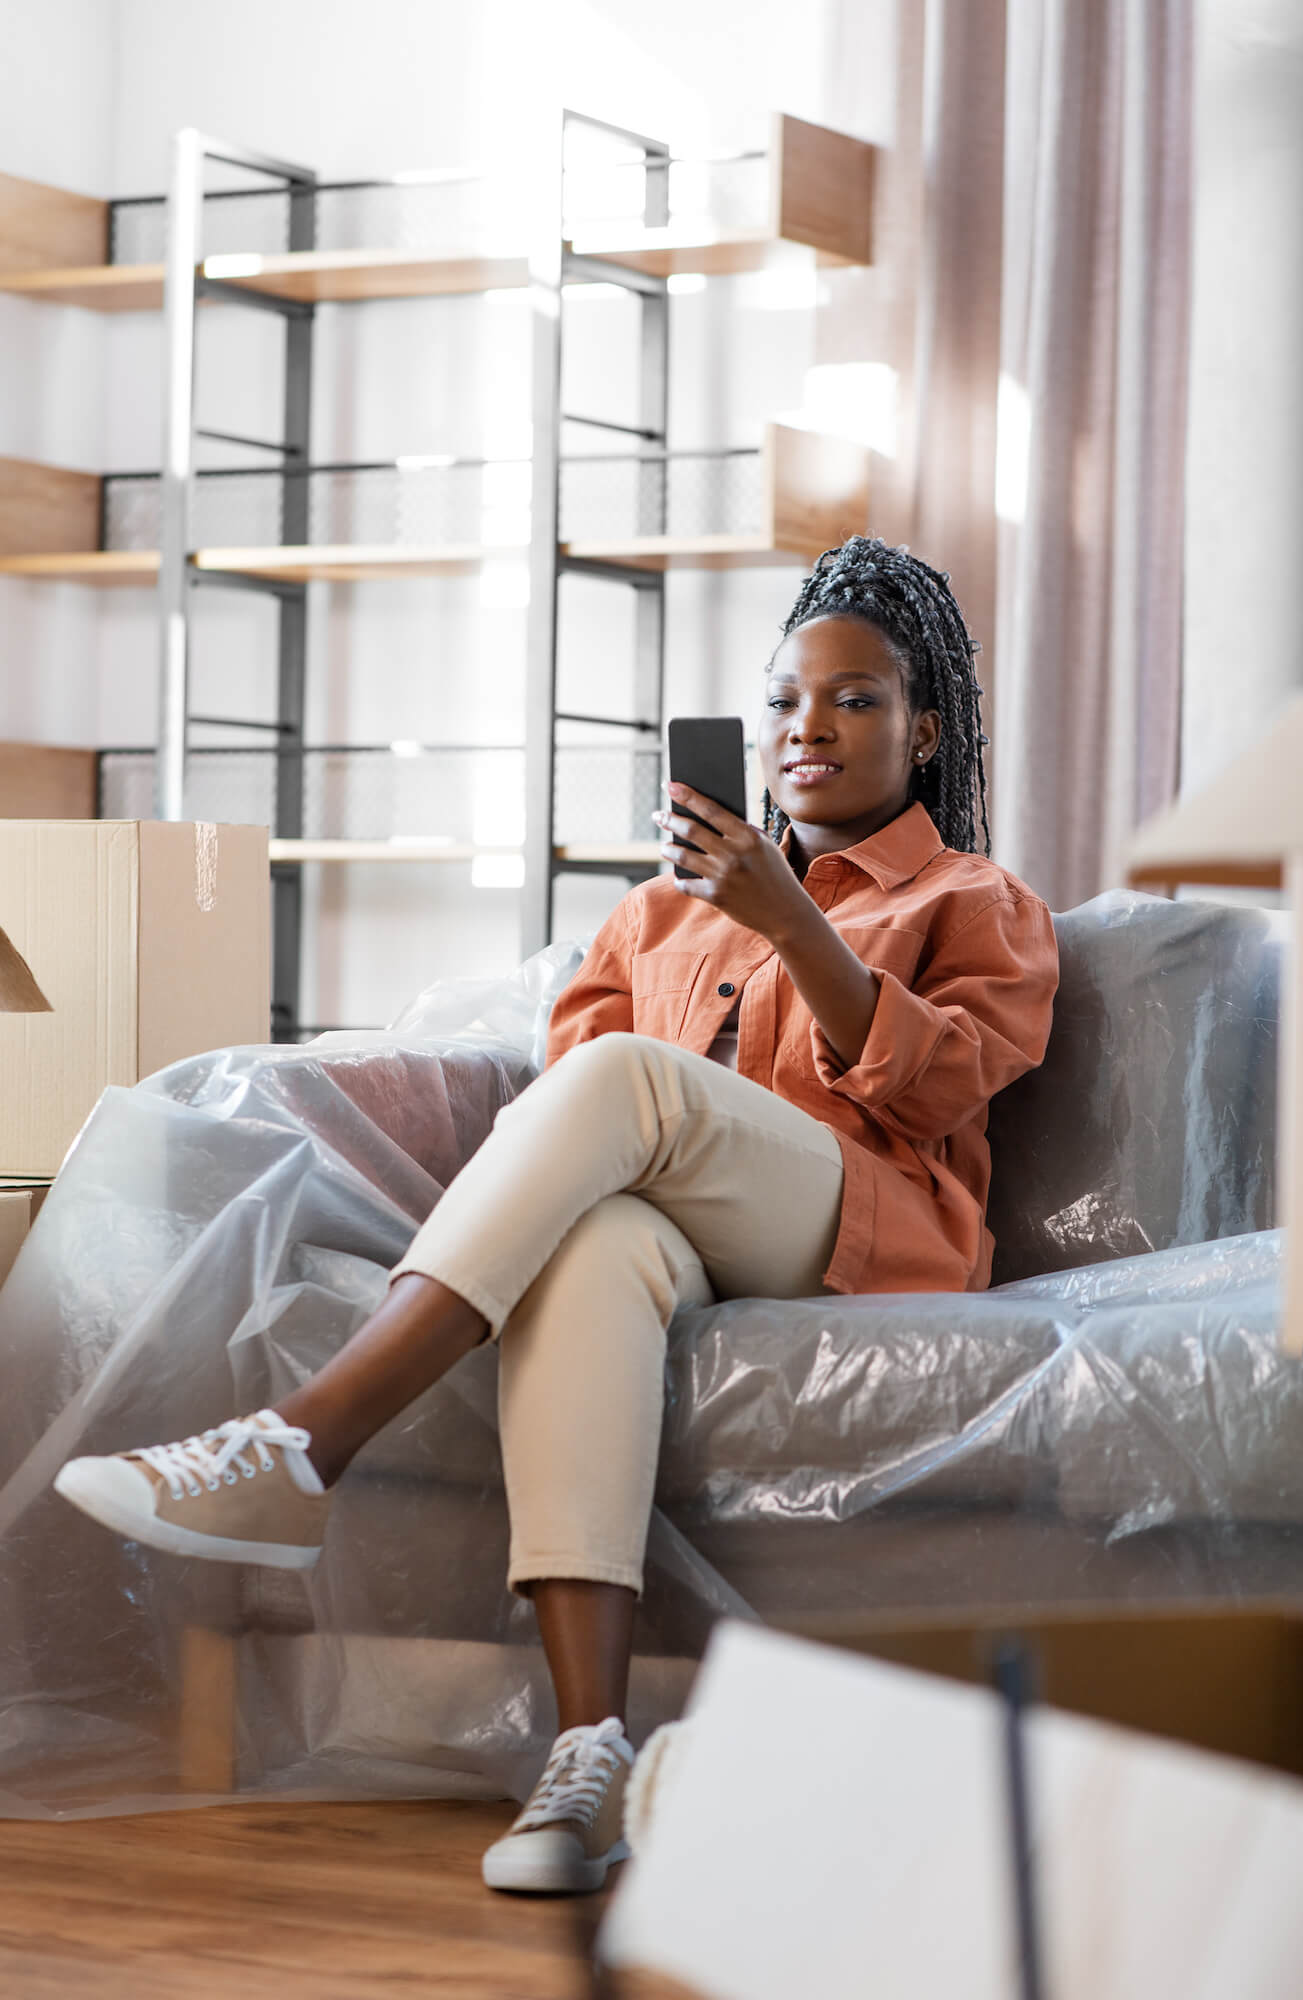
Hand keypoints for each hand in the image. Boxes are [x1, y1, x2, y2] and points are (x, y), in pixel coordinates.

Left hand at [652, 782, 807, 941]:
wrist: (785, 913)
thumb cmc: (775, 874)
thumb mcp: (765, 846)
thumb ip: (742, 831)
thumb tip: (709, 815)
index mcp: (748, 837)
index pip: (711, 810)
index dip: (688, 796)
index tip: (670, 785)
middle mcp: (733, 854)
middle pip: (692, 830)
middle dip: (670, 820)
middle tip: (658, 815)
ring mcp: (723, 876)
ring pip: (683, 855)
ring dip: (668, 848)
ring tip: (665, 846)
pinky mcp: (716, 896)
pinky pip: (686, 884)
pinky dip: (680, 879)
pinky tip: (679, 876)